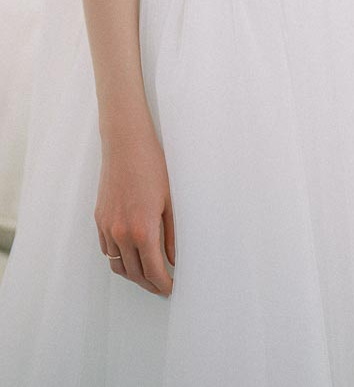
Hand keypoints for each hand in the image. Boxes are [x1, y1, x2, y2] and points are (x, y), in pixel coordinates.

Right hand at [95, 120, 175, 295]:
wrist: (126, 145)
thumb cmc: (152, 167)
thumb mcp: (170, 202)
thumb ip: (171, 234)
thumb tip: (174, 259)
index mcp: (143, 230)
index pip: (153, 270)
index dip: (163, 283)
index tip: (170, 288)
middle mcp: (121, 233)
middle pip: (134, 273)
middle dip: (149, 283)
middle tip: (161, 285)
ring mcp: (107, 227)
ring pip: (118, 265)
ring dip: (133, 274)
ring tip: (147, 274)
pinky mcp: (99, 219)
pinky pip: (107, 250)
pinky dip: (119, 258)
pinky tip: (131, 255)